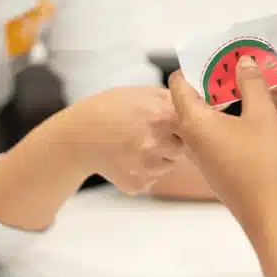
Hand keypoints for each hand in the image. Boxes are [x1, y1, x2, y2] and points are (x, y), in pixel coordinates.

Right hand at [65, 86, 183, 194]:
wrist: (77, 136)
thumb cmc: (109, 109)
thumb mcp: (141, 93)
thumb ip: (172, 98)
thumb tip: (200, 101)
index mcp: (161, 116)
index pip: (194, 124)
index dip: (188, 124)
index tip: (179, 122)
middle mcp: (156, 143)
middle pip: (183, 147)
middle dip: (173, 141)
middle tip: (152, 133)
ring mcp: (146, 166)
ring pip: (169, 164)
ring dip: (160, 157)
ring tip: (137, 144)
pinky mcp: (137, 184)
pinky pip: (154, 178)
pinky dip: (146, 171)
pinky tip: (129, 158)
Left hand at [168, 56, 276, 229]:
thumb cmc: (262, 165)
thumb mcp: (261, 116)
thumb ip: (252, 83)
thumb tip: (244, 61)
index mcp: (195, 122)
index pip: (182, 82)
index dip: (201, 63)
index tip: (224, 50)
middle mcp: (202, 135)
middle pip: (216, 95)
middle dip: (243, 74)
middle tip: (264, 57)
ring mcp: (222, 150)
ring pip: (239, 112)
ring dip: (264, 92)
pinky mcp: (241, 161)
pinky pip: (251, 129)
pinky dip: (270, 114)